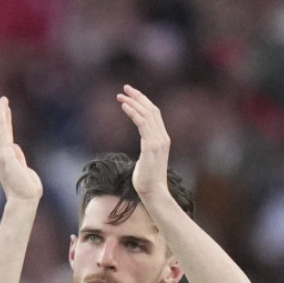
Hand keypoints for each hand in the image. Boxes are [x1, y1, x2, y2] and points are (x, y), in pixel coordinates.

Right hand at [0, 96, 42, 201]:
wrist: (25, 200)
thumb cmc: (27, 190)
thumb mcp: (25, 170)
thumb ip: (19, 158)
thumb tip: (15, 146)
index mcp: (6, 160)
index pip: (5, 138)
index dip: (6, 124)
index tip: (6, 112)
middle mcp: (0, 157)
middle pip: (1, 132)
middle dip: (2, 115)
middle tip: (3, 100)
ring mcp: (1, 156)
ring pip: (0, 131)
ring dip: (1, 115)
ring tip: (3, 101)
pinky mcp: (4, 156)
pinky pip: (3, 136)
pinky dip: (2, 124)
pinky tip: (3, 114)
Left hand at [117, 84, 170, 199]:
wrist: (154, 192)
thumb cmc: (147, 182)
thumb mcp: (146, 161)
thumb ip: (146, 152)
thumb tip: (141, 155)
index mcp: (162, 139)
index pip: (154, 115)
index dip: (143, 103)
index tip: (132, 95)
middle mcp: (162, 137)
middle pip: (152, 110)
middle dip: (138, 97)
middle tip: (125, 88)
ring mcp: (158, 141)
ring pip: (146, 114)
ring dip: (133, 102)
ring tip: (120, 96)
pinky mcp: (152, 145)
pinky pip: (142, 123)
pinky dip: (133, 112)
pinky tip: (124, 106)